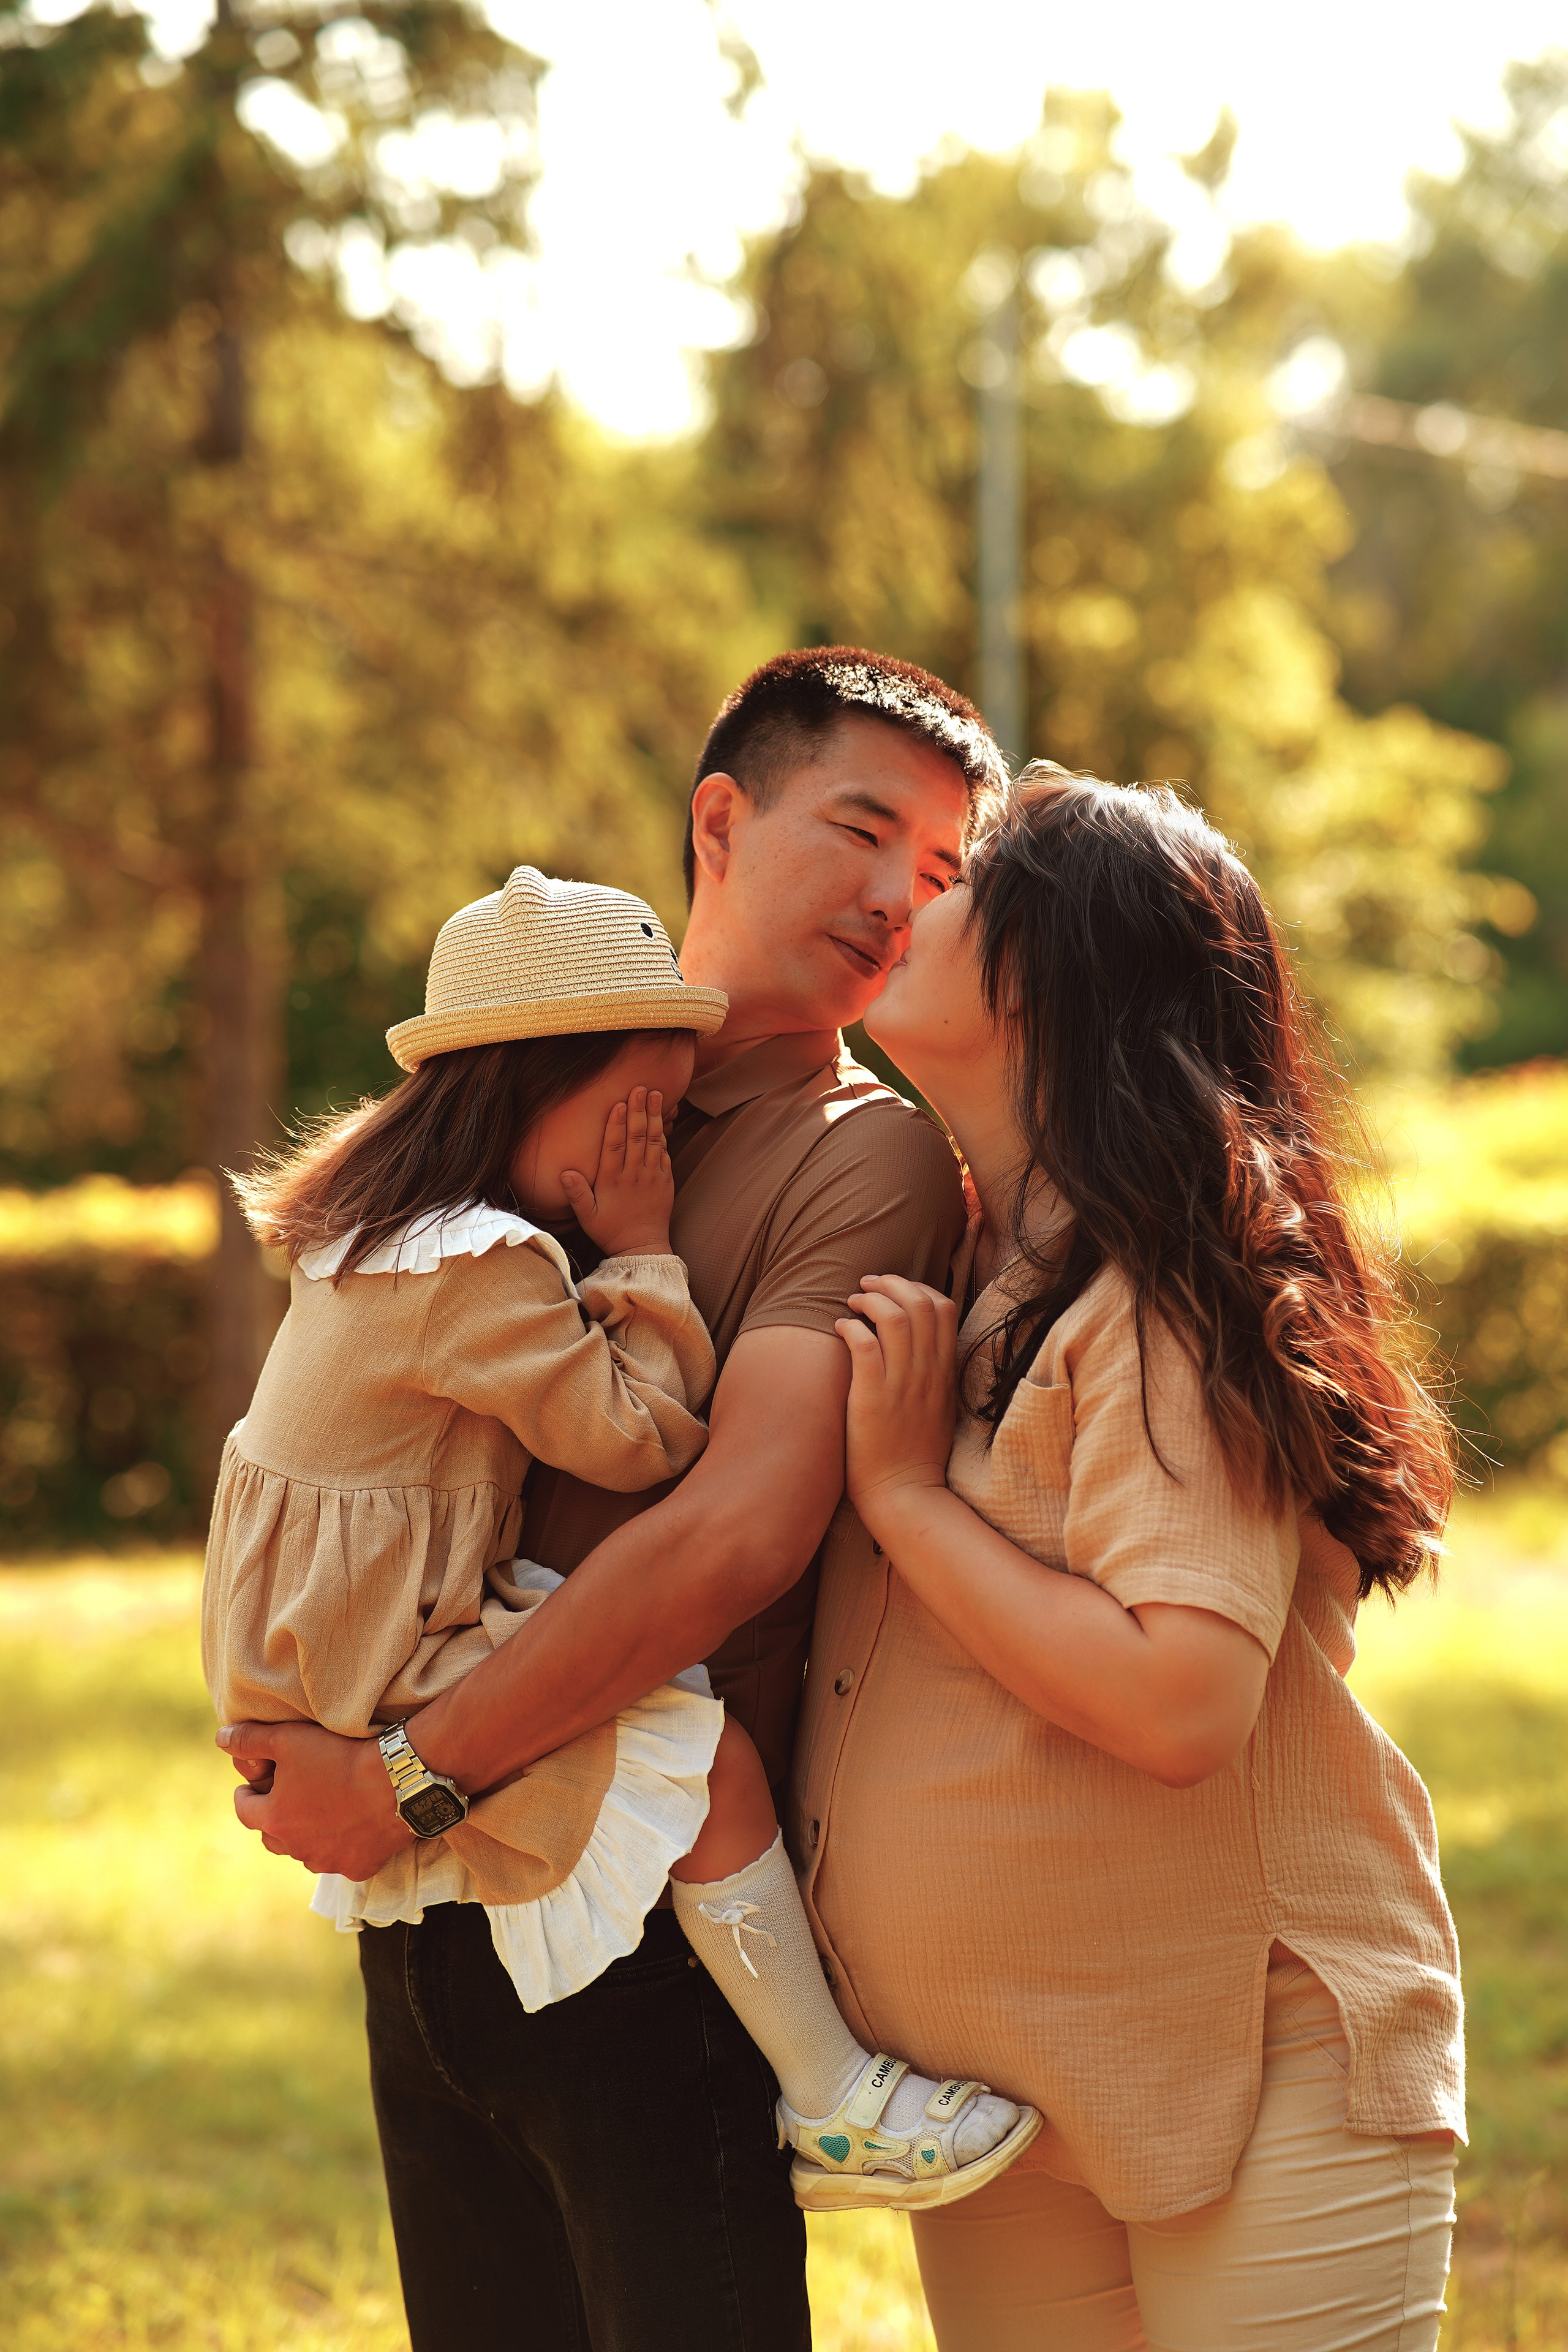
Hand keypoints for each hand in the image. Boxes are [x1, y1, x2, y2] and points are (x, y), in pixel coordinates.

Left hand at [216, 1720, 415, 1877]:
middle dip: (274, 1816)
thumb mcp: (289, 1738)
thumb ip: (249, 1739)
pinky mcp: (358, 1868)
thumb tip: (221, 1738)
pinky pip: (341, 1860)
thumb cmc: (341, 1756)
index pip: (244, 1809)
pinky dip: (341, 1847)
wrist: (398, 1780)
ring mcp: (327, 1862)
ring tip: (320, 1810)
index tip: (253, 1784)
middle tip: (287, 1796)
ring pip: (305, 1851)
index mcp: (273, 1819)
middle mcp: (295, 1848)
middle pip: (272, 1835)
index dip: (246, 1793)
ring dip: (306, 1834)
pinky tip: (352, 1827)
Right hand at [560, 1087, 673, 1256]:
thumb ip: (576, 1193)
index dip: (616, 1124)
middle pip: (636, 1138)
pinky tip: (663, 1120)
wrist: (642, 1248)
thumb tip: (564, 1172)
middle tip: (640, 1088)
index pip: (615, 1147)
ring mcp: (652, 1177)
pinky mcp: (665, 1182)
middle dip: (638, 1111)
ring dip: (654, 1117)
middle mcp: (634, 1176)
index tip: (618, 1103)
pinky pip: (665, 1155)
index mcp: (613, 1181)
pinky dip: (664, 1136)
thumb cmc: (610, 1231)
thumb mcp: (587, 1216)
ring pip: (653, 1142)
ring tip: (655, 1095)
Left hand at [834, 1273, 958, 1538]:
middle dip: (891, 1283)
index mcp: (944, 1372)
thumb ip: (931, 1372)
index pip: (943, 1309)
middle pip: (920, 1303)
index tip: (894, 1290)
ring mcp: (901, 1385)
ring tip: (852, 1303)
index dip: (917, 1287)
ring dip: (869, 1300)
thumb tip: (914, 1341)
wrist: (904, 1494)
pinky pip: (864, 1346)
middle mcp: (927, 1373)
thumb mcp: (937, 1406)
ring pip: (893, 1317)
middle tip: (867, 1285)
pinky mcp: (872, 1399)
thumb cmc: (914, 1453)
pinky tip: (840, 1329)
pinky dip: (850, 1327)